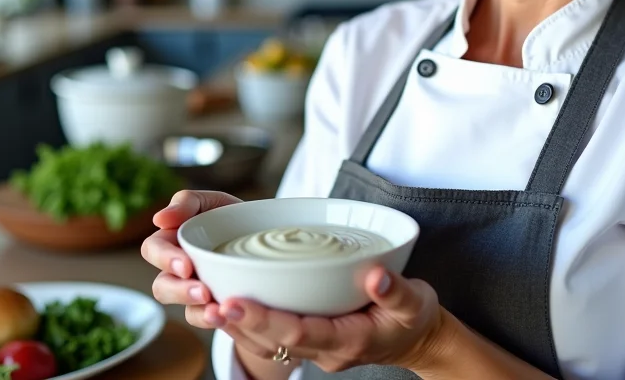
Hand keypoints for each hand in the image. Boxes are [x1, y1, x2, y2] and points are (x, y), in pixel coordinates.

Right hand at [141, 189, 241, 329]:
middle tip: (203, 291)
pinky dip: (211, 320)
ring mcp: (195, 290)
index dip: (165, 259)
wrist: (268, 235)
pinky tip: (224, 317)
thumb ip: (186, 202)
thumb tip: (159, 219)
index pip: (153, 250)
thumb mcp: (212, 202)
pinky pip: (204, 319)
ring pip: (183, 307)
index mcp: (171, 241)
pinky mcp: (212, 307)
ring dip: (197, 311)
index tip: (186, 265)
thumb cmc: (232, 215)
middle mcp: (178, 270)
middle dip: (180, 291)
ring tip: (216, 311)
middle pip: (162, 286)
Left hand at [211, 266, 447, 374]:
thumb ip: (396, 290)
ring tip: (207, 302)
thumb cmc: (415, 317)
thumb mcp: (415, 302)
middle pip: (275, 341)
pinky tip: (226, 304)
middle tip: (211, 303)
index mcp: (348, 340)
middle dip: (241, 323)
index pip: (299, 332)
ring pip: (268, 344)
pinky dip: (248, 324)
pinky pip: (273, 339)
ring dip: (238, 326)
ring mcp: (316, 349)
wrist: (417, 340)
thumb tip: (375, 274)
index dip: (265, 319)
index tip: (236, 303)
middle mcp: (326, 350)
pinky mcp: (310, 340)